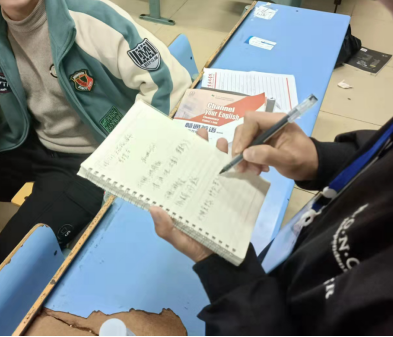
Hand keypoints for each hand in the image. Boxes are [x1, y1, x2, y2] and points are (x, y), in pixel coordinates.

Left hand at [150, 128, 227, 263]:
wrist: (225, 261)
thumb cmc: (197, 247)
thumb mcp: (178, 239)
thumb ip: (165, 228)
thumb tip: (152, 207)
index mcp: (182, 197)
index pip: (178, 173)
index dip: (177, 157)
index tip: (176, 140)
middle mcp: (197, 190)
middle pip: (197, 164)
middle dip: (200, 146)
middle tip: (201, 132)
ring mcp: (215, 191)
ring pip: (217, 166)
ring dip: (219, 152)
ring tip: (222, 141)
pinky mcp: (233, 195)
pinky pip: (236, 178)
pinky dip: (238, 166)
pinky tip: (240, 157)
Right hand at [233, 111, 318, 180]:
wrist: (311, 167)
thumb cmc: (303, 161)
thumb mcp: (287, 160)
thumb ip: (267, 155)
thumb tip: (246, 153)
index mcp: (277, 121)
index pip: (252, 120)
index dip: (243, 135)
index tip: (241, 153)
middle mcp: (268, 123)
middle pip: (244, 129)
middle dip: (241, 148)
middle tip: (242, 166)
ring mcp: (264, 132)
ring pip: (244, 139)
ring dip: (244, 156)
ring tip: (254, 170)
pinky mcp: (262, 141)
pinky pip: (248, 146)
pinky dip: (248, 158)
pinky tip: (256, 168)